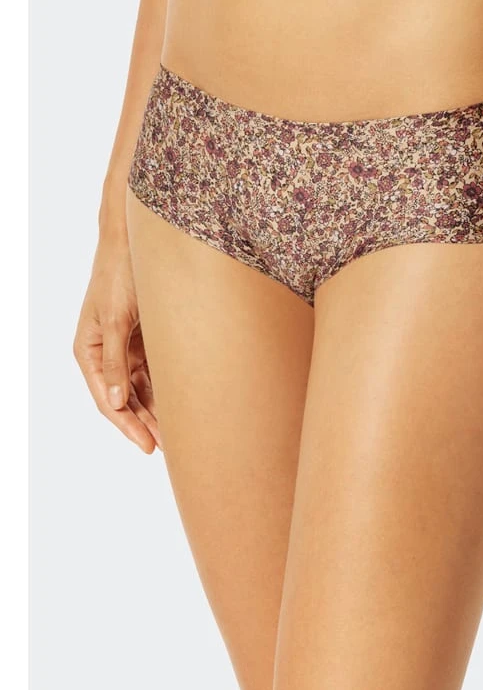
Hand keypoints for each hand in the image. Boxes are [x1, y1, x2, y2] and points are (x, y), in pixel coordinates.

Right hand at [73, 237, 161, 453]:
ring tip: (182, 433)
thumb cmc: (120, 274)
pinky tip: (184, 403)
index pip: (108, 400)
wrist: (137, 241)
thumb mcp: (117, 319)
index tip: (148, 447)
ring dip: (160, 409)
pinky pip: (157, 370)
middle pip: (128, 399)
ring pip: (144, 388)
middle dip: (148, 424)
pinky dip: (168, 387)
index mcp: (90, 350)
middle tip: (173, 449)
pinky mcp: (146, 336)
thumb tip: (115, 402)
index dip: (129, 426)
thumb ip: (114, 362)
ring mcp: (127, 345)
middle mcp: (107, 352)